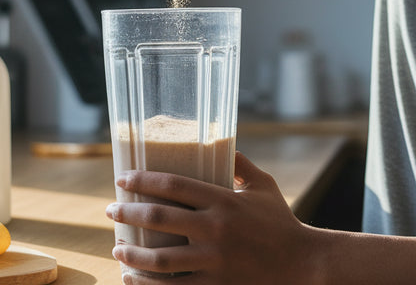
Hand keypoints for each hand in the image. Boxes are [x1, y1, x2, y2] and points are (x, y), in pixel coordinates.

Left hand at [107, 152, 319, 284]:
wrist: (305, 265)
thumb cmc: (282, 224)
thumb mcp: (264, 188)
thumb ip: (241, 165)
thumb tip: (223, 145)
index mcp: (224, 201)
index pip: (173, 185)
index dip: (142, 180)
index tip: (121, 180)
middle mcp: (216, 230)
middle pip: (159, 218)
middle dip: (127, 213)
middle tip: (110, 211)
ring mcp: (215, 261)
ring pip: (160, 260)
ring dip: (131, 254)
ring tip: (118, 249)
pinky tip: (132, 280)